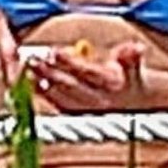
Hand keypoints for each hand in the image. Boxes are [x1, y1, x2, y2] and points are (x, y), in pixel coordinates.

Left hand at [25, 41, 145, 111]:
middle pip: (70, 86)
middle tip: (33, 59)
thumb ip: (131, 56)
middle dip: (50, 72)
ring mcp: (87, 113)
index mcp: (112, 85)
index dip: (70, 62)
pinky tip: (31, 84)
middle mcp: (99, 102)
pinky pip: (58, 108)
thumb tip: (136, 48)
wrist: (139, 108)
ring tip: (28, 70)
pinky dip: (45, 96)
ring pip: (61, 98)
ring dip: (44, 84)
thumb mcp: (134, 66)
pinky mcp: (77, 119)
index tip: (54, 51)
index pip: (88, 72)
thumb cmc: (130, 81)